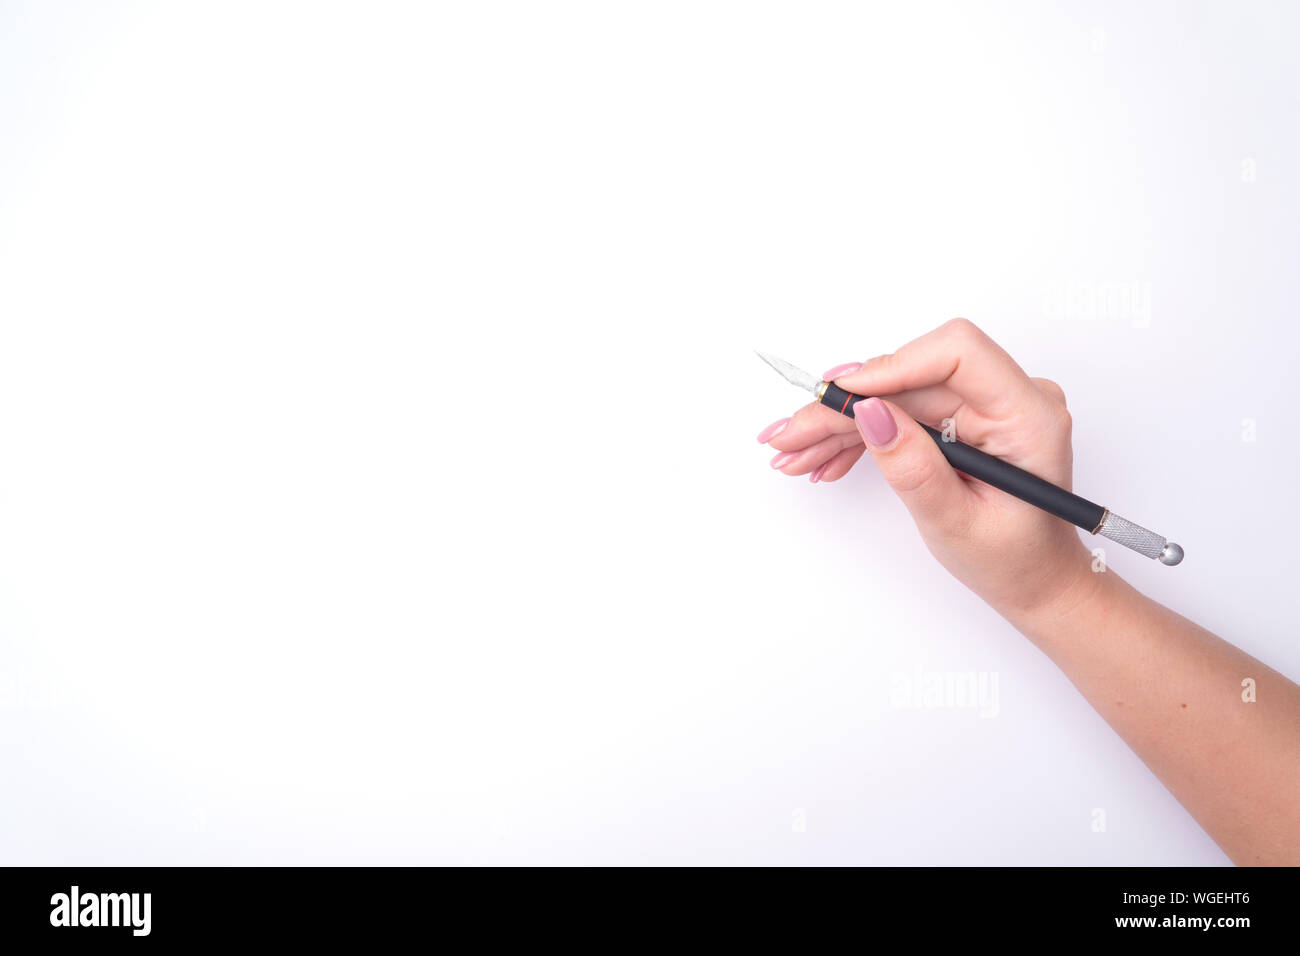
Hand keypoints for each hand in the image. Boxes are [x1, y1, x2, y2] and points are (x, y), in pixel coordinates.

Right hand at [758, 318, 1093, 618]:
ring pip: (896, 394)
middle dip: (845, 407)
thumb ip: (913, 467)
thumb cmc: (1015, 560)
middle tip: (789, 438)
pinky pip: (902, 411)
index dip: (891, 366)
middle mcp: (1010, 398)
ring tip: (794, 455)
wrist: (1037, 579)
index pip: (957, 353)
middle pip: (911, 377)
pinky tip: (825, 459)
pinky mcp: (963, 416)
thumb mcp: (956, 522)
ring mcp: (984, 405)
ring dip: (841, 425)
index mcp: (1029, 416)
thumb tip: (868, 413)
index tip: (838, 396)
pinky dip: (860, 435)